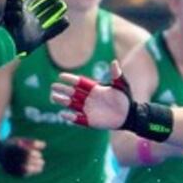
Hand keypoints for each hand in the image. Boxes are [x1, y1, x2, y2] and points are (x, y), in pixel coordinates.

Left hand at [0, 0, 68, 56]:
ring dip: (55, 11)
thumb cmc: (9, 23)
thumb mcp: (12, 6)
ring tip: (63, 5)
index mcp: (21, 11)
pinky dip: (59, 27)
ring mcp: (34, 29)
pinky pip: (51, 32)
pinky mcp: (38, 38)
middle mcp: (28, 19)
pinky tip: (67, 20)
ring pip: (47, 18)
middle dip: (49, 2)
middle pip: (40, 8)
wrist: (8, 41)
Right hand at [0, 137, 44, 176]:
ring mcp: (8, 166)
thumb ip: (32, 142)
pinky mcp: (9, 172)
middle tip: (42, 161)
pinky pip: (21, 174)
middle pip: (24, 161)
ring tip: (41, 166)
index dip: (32, 154)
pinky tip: (35, 170)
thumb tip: (44, 145)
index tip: (39, 154)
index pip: (24, 152)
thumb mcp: (21, 140)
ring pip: (23, 169)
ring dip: (34, 169)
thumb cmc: (13, 145)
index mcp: (11, 148)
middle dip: (35, 162)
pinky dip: (29, 173)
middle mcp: (9, 157)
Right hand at [51, 59, 176, 144]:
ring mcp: (88, 109)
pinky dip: (70, 117)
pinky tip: (63, 114)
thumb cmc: (125, 99)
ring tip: (53, 97)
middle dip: (63, 89)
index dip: (70, 79)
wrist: (129, 115)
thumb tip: (114, 62)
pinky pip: (78, 119)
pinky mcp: (90, 120)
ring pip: (72, 104)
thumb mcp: (121, 85)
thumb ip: (117, 75)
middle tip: (53, 86)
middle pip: (72, 93)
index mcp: (95, 89)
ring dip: (63, 101)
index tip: (61, 76)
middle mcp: (89, 98)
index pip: (80, 83)